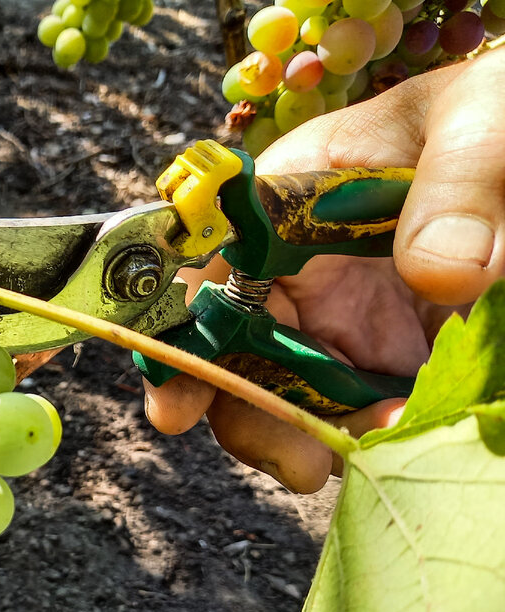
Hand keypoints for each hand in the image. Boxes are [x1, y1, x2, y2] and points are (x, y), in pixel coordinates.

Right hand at [143, 48, 504, 493]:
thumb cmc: (493, 109)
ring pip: (293, 397)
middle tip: (297, 464)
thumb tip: (441, 270)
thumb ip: (459, 186)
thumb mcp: (480, 121)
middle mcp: (294, 270)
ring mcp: (339, 321)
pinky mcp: (388, 358)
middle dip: (251, 416)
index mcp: (285, 201)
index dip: (180, 341)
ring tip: (382, 443)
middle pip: (237, 355)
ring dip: (320, 433)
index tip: (176, 407)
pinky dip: (375, 433)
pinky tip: (412, 435)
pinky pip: (360, 410)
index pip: (206, 274)